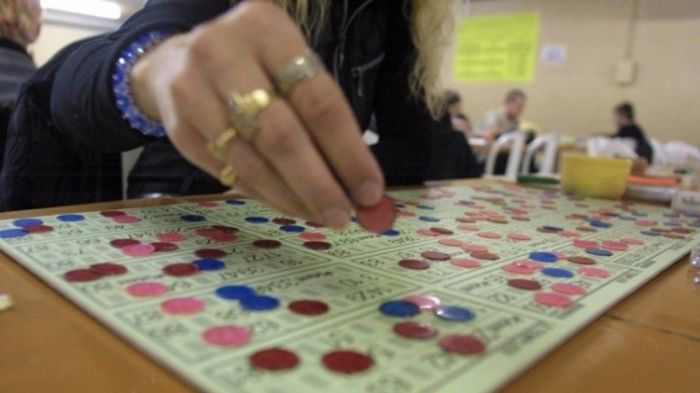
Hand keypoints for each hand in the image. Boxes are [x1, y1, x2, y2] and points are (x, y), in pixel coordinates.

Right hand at [130, 1, 383, 228]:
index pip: (317, 99)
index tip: (369, 190)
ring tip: (319, 214)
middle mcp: (223, 52)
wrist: (174, 62)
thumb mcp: (288, 68)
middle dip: (318, 184)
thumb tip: (361, 185)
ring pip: (251, 160)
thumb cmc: (253, 66)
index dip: (347, 151)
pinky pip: (228, 172)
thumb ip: (323, 117)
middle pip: (280, 133)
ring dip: (291, 196)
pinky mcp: (177, 127)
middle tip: (343, 215)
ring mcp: (192, 89)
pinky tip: (288, 203)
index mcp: (266, 29)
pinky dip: (264, 194)